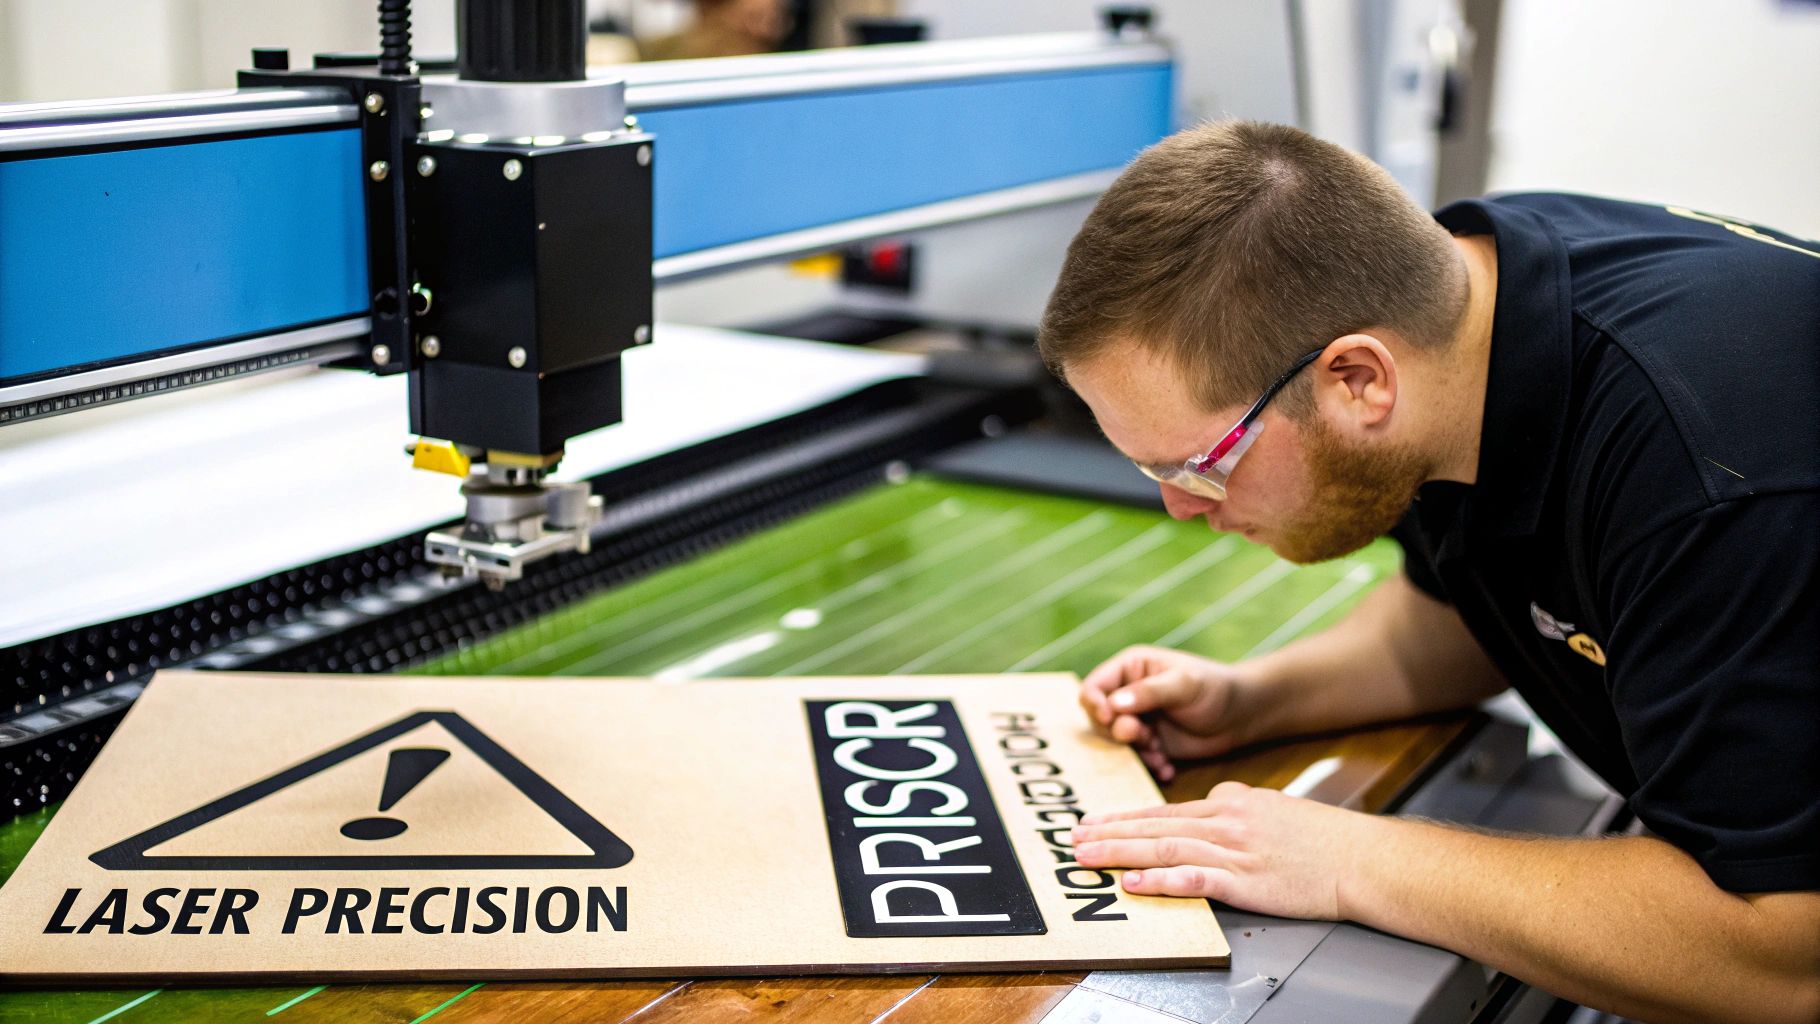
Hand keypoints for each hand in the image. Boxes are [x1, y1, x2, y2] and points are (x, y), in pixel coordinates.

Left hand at [1072, 781, 1377, 920]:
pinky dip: (1161, 881)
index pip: (1165, 810)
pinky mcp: (1247, 881)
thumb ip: (1237, 807)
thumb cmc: (1322, 840)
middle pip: (1156, 826)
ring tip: (1086, 857)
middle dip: (1109, 831)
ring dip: (1120, 852)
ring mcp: (1235, 851)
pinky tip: (1134, 883)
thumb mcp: (1272, 807)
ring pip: (1165, 848)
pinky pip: (1195, 879)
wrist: (1362, 858)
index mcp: (1230, 803)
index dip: (1125, 817)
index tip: (1094, 822)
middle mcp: (1226, 822)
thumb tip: (1211, 807)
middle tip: (1072, 837)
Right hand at [1079, 645, 1253, 780]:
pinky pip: (1135, 760)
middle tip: (1144, 737)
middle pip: (1098, 719)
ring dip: (1135, 753)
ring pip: (1115, 743)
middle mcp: (1128, 695)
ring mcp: (1138, 721)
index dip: (1094, 704)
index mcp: (1130, 669)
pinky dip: (1149, 766)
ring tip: (1160, 755)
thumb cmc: (1215, 688)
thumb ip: (1149, 693)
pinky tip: (1168, 768)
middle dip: (1119, 732)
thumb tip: (1113, 704)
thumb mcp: (1184, 685)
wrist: (1242, 716)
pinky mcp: (1150, 744)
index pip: (1094, 686)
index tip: (1108, 718)